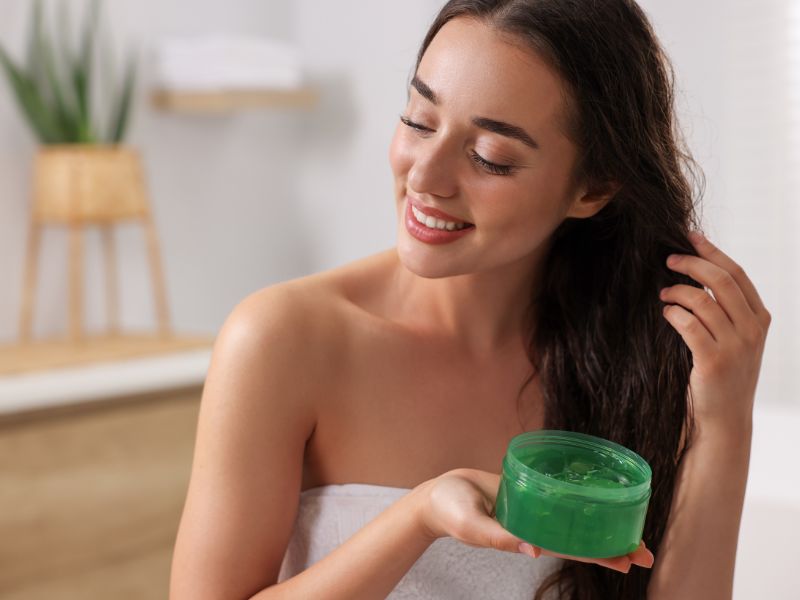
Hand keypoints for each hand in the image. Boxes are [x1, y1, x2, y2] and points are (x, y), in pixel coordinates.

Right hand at [416, 468, 654, 572]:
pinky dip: (579, 496)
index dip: (602, 555)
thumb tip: (534, 551)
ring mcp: (535, 508)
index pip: (574, 550)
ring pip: (575, 517)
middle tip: (647, 550)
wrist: (438, 494)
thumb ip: (499, 538)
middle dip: (613, 544)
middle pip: (582, 538)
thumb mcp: (473, 527)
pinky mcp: (529, 489)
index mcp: (529, 539)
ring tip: (633, 524)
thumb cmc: (451, 513)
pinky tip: (596, 492)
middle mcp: (538, 526)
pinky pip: (559, 494)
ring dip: (602, 521)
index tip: (631, 561)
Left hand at [661, 232, 770, 433]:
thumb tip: (695, 272)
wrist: (724, 418)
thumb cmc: (721, 374)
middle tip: (668, 260)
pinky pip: (689, 324)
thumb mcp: (734, 338)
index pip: (737, 273)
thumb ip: (724, 309)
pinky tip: (665, 313)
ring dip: (677, 290)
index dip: (712, 252)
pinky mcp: (714, 360)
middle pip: (720, 279)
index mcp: (760, 318)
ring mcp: (736, 345)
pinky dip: (673, 313)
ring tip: (663, 294)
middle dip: (691, 263)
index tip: (690, 237)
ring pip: (702, 299)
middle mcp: (752, 329)